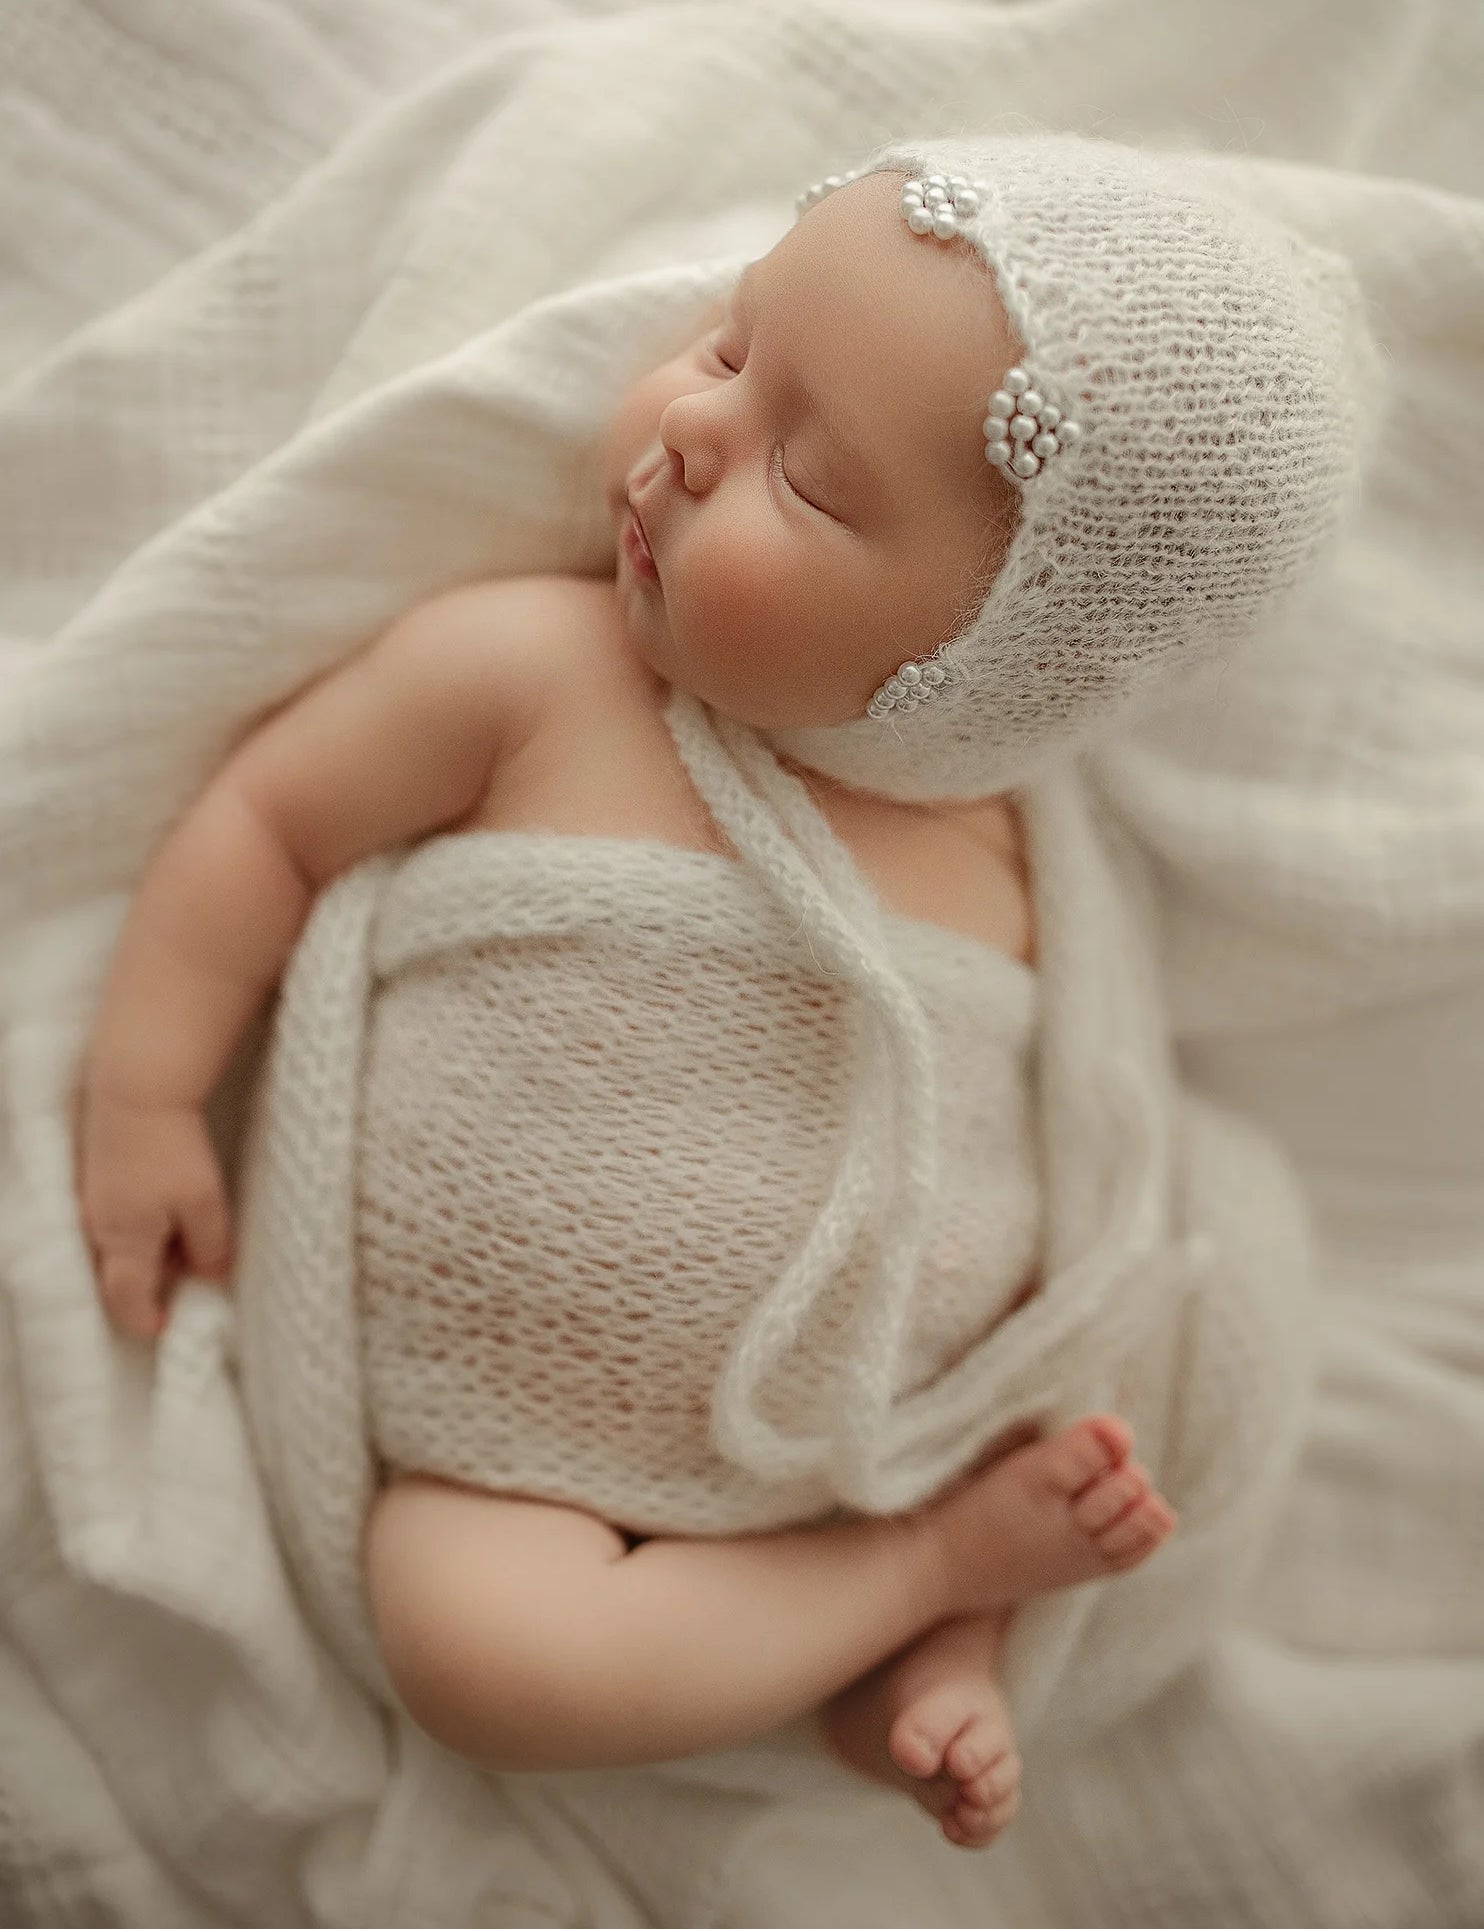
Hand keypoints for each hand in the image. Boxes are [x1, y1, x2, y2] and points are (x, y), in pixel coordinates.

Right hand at [78, 1090, 233, 1338]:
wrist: (138, 1090)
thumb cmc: (172, 1149)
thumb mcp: (204, 1204)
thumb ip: (210, 1247)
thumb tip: (211, 1276)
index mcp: (124, 1242)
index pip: (127, 1299)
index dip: (146, 1318)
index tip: (165, 1325)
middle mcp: (98, 1226)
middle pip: (122, 1272)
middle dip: (154, 1280)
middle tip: (192, 1266)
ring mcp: (93, 1199)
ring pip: (121, 1242)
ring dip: (152, 1246)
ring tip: (188, 1219)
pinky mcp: (97, 1175)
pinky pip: (117, 1215)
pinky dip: (143, 1220)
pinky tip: (169, 1195)